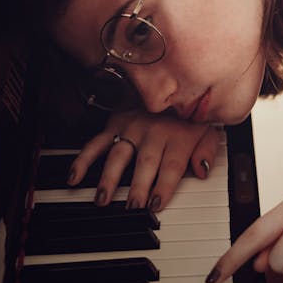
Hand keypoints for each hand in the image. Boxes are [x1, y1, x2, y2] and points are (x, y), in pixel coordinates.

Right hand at [67, 110, 222, 210]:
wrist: (166, 76)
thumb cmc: (186, 112)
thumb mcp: (207, 127)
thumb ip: (207, 150)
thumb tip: (203, 170)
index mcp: (177, 136)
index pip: (170, 166)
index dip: (163, 187)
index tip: (156, 206)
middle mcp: (153, 133)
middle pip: (145, 164)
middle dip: (137, 187)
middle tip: (132, 207)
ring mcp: (132, 129)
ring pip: (119, 156)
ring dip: (109, 178)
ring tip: (103, 199)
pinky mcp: (115, 124)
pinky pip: (97, 143)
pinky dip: (83, 160)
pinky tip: (75, 177)